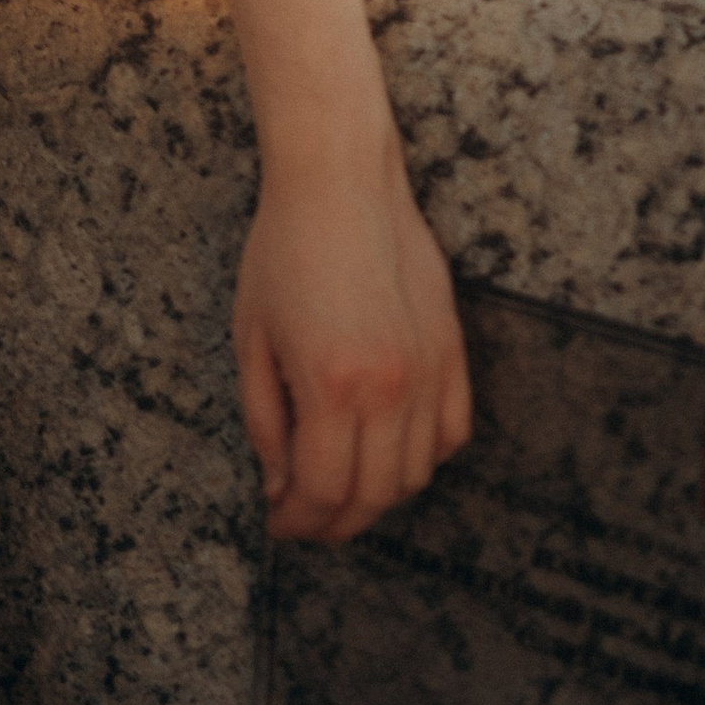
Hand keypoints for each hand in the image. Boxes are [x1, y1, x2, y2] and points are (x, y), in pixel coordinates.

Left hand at [233, 139, 472, 543]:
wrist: (339, 182)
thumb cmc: (282, 250)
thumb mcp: (251, 337)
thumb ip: (265, 420)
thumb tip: (278, 484)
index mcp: (333, 385)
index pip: (324, 491)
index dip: (298, 521)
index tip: (278, 523)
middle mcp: (392, 388)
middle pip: (374, 496)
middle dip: (334, 521)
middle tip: (303, 517)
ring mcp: (431, 370)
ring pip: (415, 474)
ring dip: (377, 493)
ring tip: (339, 482)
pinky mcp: (453, 350)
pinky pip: (451, 433)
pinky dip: (422, 456)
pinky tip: (386, 448)